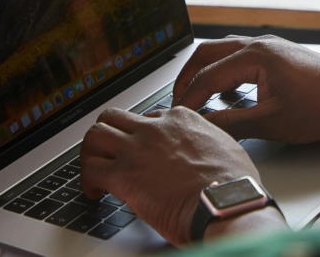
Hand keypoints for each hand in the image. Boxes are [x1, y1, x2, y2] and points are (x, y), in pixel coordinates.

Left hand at [79, 106, 284, 245]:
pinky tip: (94, 192)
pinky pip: (90, 169)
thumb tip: (206, 153)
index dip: (141, 135)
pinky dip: (87, 180)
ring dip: (90, 152)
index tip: (140, 150)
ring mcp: (137, 149)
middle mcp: (155, 128)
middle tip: (108, 152)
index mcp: (181, 119)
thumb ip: (208, 142)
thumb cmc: (233, 183)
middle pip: (114, 117)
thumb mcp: (226, 146)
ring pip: (95, 134)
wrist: (225, 202)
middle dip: (107, 134)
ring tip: (94, 169)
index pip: (148, 117)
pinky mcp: (124, 175)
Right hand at [172, 35, 319, 142]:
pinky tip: (225, 88)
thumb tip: (203, 127)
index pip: (207, 76)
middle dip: (187, 77)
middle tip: (175, 101)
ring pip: (223, 51)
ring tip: (194, 93)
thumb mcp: (271, 122)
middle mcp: (259, 44)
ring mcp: (270, 46)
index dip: (188, 99)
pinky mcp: (278, 53)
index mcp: (254, 56)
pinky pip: (239, 54)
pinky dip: (223, 69)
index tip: (177, 117)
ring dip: (205, 70)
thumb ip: (232, 123)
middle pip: (207, 54)